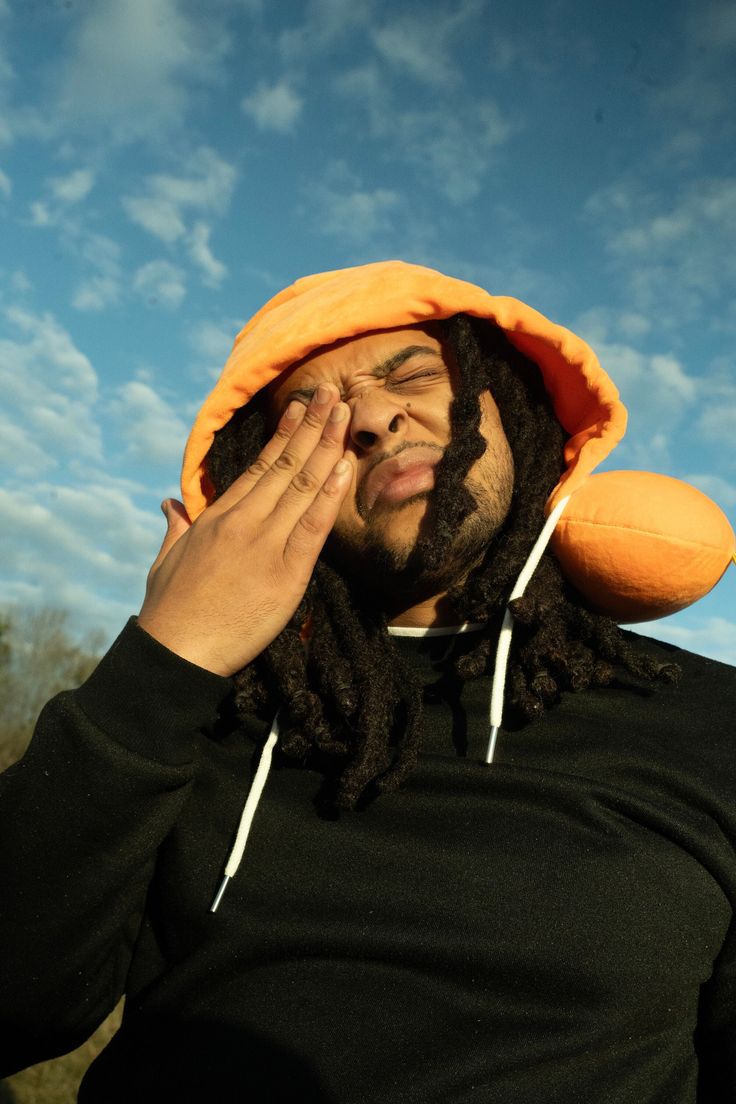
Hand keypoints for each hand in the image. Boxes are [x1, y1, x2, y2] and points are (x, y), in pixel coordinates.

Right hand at [138, 384, 352, 675]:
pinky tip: (344, 468)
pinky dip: (330, 496)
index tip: (299, 408)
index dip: (284, 435)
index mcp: (218, 517)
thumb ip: (176, 527)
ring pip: (302, 486)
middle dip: (311, 427)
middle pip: (285, 465)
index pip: (258, 466)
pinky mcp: (285, 574)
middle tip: (331, 394)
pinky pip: (313, 528)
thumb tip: (170, 504)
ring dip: (326, 447)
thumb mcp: (166, 560)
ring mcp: (266, 545)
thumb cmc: (169, 611)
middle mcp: (244, 522)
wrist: (176, 652)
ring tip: (343, 414)